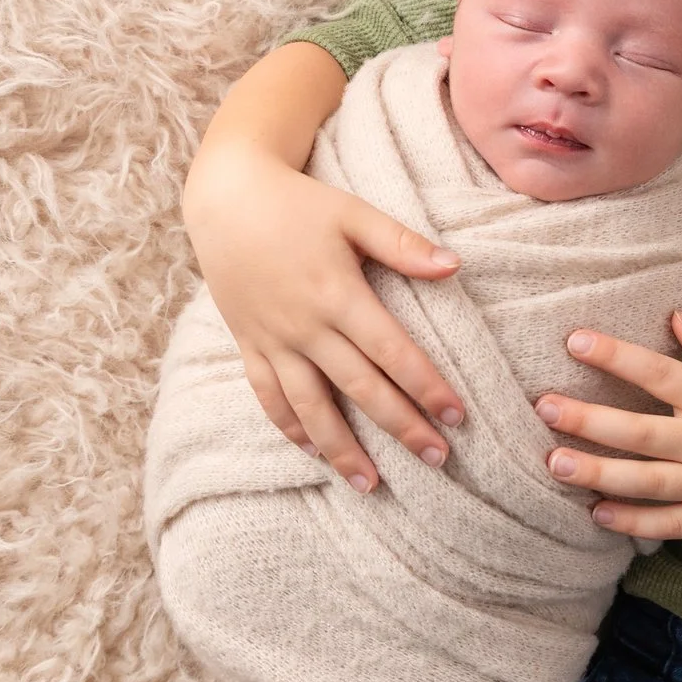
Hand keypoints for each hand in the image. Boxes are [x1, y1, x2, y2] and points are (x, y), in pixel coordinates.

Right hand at [183, 140, 464, 493]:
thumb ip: (403, 243)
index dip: (426, 386)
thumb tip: (455, 265)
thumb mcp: (354, 213)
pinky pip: (268, 396)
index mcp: (337, 294)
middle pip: (358, 388)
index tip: (457, 416)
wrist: (225, 198)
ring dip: (341, 448)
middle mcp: (304, 326)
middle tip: (437, 460)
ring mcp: (272, 340)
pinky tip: (314, 452)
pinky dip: (291, 428)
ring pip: (309, 407)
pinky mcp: (248, 344)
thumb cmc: (298, 204)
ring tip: (371, 484)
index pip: (391, 352)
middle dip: (400, 426)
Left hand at [532, 312, 681, 538]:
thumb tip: (674, 318)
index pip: (657, 373)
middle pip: (639, 432)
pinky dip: (634, 523)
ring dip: (597, 473)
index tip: (573, 340)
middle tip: (543, 409)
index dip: (615, 356)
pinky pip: (670, 524)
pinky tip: (598, 514)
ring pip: (645, 482)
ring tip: (554, 464)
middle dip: (588, 420)